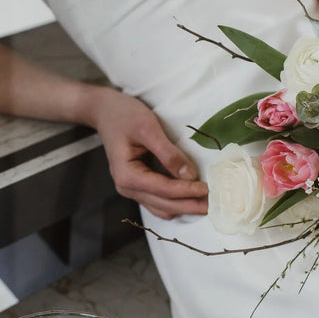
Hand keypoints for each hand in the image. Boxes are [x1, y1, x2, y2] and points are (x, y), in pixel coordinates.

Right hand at [90, 88, 207, 219]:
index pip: (164, 189)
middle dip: (189, 205)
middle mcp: (127, 187)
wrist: (104, 110)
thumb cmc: (124, 115)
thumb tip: (189, 175)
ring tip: (206, 204)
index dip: (187, 191)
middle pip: (164, 204)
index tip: (208, 189)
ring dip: (183, 207)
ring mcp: (131, 188)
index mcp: (127, 175)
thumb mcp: (148, 129)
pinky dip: (174, 203)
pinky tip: (189, 199)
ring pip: (161, 207)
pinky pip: (158, 201)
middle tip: (214, 205)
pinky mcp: (137, 184)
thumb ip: (168, 153)